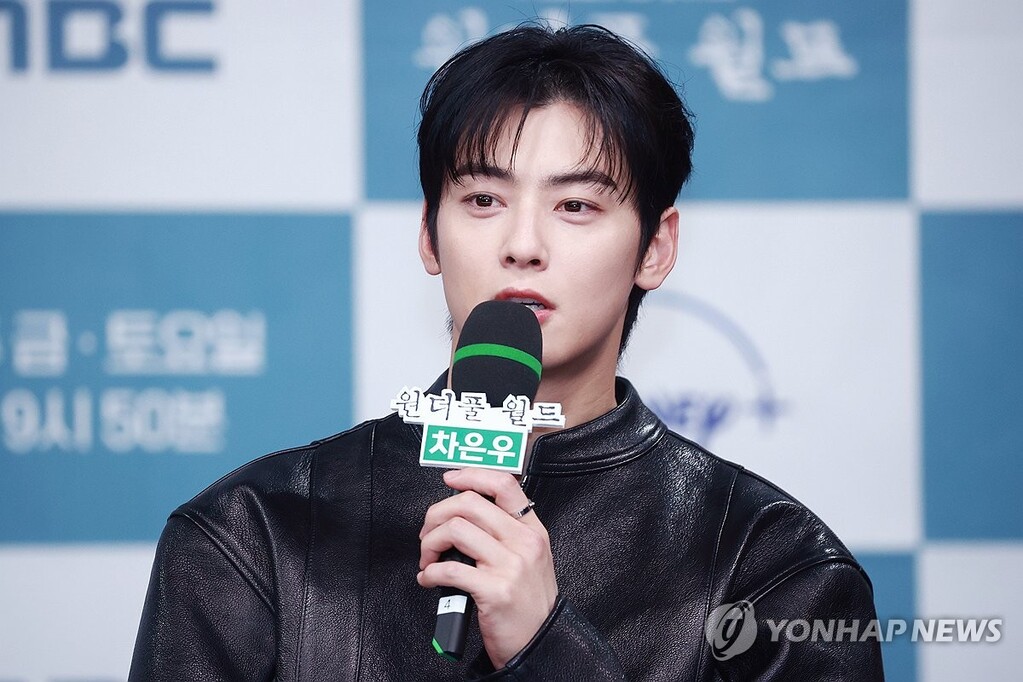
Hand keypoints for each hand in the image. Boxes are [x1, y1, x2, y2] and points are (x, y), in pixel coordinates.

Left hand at [418, 468, 557, 668]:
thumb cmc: (528, 604)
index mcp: (532, 530)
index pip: (504, 485)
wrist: (540, 644)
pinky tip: (429, 578)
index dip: (471, 475)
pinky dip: (429, 572)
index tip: (450, 479)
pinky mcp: (495, 591)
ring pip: (455, 530)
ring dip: (429, 544)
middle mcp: (524, 543)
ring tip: (428, 559)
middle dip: (436, 515)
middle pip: (470, 503)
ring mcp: (510, 566)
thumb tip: (463, 513)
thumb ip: (505, 533)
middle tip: (428, 534)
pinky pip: (449, 569)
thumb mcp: (530, 559)